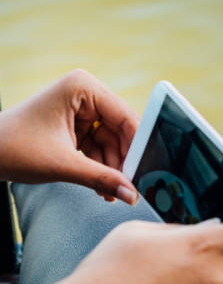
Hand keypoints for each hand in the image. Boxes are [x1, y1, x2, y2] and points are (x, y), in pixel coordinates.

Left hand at [0, 69, 138, 203]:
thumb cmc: (12, 148)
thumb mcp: (62, 164)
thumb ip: (101, 179)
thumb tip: (133, 195)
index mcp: (83, 87)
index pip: (125, 116)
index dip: (138, 145)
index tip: (148, 171)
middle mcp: (86, 94)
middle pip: (121, 131)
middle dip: (124, 161)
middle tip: (132, 187)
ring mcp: (82, 110)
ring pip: (112, 143)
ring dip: (113, 169)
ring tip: (113, 193)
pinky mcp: (77, 126)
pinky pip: (100, 148)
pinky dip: (102, 168)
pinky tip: (102, 188)